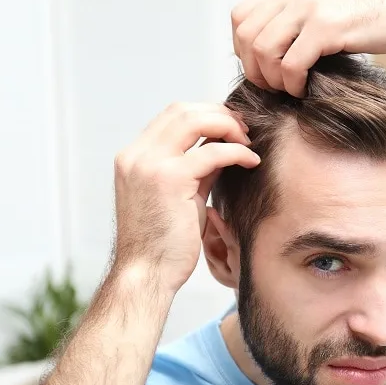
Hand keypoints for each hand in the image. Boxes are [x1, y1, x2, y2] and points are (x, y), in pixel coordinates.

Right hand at [111, 103, 259, 292]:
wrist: (147, 275)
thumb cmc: (165, 243)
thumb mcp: (180, 196)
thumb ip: (195, 169)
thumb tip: (222, 146)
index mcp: (133, 157)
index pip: (171, 115)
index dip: (206, 113)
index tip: (232, 127)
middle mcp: (136, 155)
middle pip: (182, 109)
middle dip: (219, 114)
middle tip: (245, 130)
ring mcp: (149, 164)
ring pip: (194, 120)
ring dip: (228, 126)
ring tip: (248, 142)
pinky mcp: (169, 179)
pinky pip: (212, 152)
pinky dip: (237, 152)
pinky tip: (252, 161)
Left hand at [231, 0, 385, 96]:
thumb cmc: (377, 9)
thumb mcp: (327, 0)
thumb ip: (297, 15)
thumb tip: (270, 49)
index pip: (240, 16)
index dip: (243, 49)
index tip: (263, 68)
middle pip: (246, 35)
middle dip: (254, 69)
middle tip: (273, 87)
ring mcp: (309, 7)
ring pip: (263, 51)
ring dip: (272, 79)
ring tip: (291, 89)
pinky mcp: (328, 28)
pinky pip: (291, 64)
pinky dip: (293, 84)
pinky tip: (306, 89)